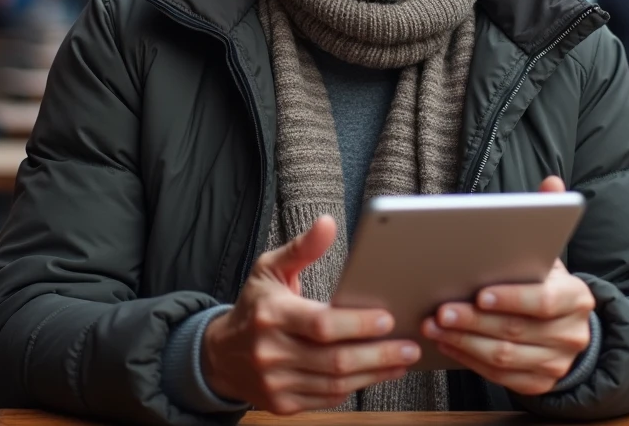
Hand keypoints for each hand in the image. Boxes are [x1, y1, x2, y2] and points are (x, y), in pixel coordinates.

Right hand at [202, 215, 420, 413]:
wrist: (220, 355)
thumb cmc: (254, 305)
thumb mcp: (270, 269)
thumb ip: (302, 248)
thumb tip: (327, 223)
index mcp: (271, 314)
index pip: (321, 324)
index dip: (357, 324)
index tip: (387, 318)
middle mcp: (271, 351)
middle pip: (335, 360)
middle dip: (378, 354)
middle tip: (408, 346)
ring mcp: (276, 382)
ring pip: (335, 384)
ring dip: (374, 374)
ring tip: (402, 360)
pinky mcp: (282, 404)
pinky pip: (326, 399)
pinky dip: (355, 388)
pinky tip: (375, 374)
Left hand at [421, 176, 594, 396]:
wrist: (566, 329)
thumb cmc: (545, 284)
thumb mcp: (548, 254)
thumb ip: (546, 217)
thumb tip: (551, 183)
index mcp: (576, 298)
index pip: (543, 301)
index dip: (511, 298)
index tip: (479, 293)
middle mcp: (572, 334)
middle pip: (516, 330)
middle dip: (474, 320)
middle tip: (441, 309)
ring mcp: (556, 363)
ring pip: (504, 357)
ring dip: (464, 341)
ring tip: (433, 324)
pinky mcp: (538, 384)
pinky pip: (498, 377)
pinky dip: (467, 359)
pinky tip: (445, 343)